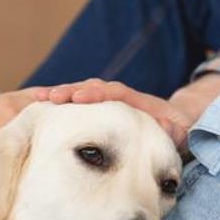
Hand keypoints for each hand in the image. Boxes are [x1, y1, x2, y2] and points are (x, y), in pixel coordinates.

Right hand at [44, 78, 191, 148]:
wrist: (175, 121)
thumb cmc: (175, 130)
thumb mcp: (179, 132)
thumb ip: (174, 131)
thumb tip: (167, 127)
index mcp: (138, 101)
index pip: (116, 93)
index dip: (97, 94)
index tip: (80, 98)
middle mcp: (120, 97)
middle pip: (93, 87)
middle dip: (72, 90)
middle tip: (52, 97)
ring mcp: (109, 101)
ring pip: (83, 93)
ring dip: (62, 94)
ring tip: (39, 99)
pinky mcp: (99, 110)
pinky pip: (79, 105)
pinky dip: (62, 104)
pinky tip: (40, 107)